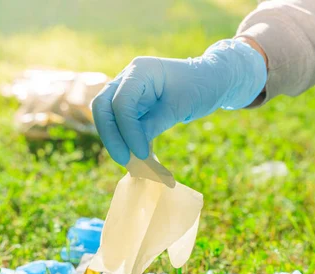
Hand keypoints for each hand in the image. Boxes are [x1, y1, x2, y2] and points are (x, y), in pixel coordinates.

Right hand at [91, 39, 266, 164]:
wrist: (211, 79)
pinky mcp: (132, 105)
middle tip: (124, 161)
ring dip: (115, 139)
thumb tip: (134, 149)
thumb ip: (155, 124)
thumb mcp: (180, 106)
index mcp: (140, 70)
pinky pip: (120, 123)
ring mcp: (127, 90)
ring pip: (107, 116)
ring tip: (131, 162)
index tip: (141, 153)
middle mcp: (127, 77)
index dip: (128, 130)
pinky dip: (125, 139)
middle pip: (102, 107)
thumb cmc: (200, 86)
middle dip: (111, 135)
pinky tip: (136, 157)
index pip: (122, 101)